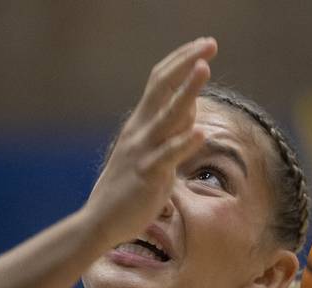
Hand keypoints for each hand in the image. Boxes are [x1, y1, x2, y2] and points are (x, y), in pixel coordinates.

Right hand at [85, 37, 216, 244]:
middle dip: (188, 62)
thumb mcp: (151, 151)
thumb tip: (191, 109)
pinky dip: (184, 142)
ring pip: (168, 114)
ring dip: (187, 90)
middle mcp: (140, 130)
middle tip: (210, 43)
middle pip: (163, 86)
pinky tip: (201, 132)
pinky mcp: (148, 174)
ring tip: (205, 69)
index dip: (181, 60)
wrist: (101, 220)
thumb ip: (170, 130)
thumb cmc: (130, 187)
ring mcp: (143, 150)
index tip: (204, 44)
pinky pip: (168, 155)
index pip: (160, 80)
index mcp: (140, 122)